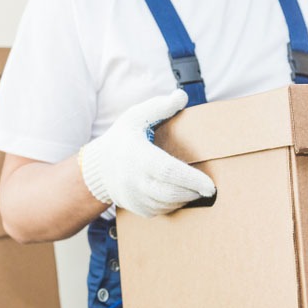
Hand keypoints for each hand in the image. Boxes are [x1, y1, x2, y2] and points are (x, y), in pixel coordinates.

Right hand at [79, 89, 215, 217]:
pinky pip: (160, 211)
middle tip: (206, 188)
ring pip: (167, 204)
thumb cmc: (121, 139)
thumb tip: (181, 96)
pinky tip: (178, 195)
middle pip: (171, 193)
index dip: (192, 180)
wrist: (98, 167)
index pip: (169, 172)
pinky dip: (172, 205)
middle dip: (192, 192)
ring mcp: (134, 197)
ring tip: (194, 190)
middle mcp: (135, 180)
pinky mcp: (136, 208)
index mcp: (139, 157)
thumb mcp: (136, 117)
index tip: (210, 186)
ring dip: (184, 199)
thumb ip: (159, 107)